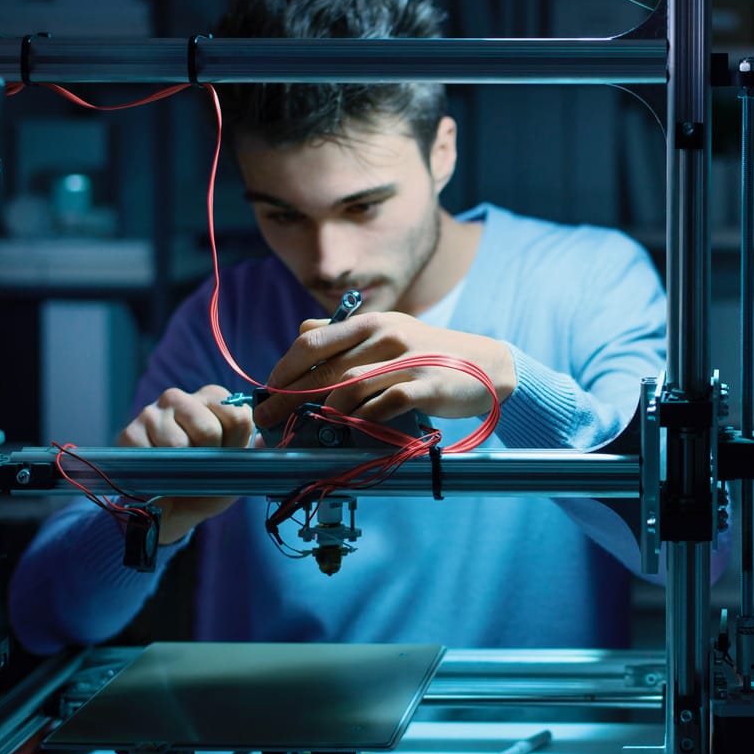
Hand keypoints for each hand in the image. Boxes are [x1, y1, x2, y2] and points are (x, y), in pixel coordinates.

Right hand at [117, 384, 254, 544]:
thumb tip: (268, 441)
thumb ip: (255, 450)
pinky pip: (153, 456)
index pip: (237, 417)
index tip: (226, 458)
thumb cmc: (208, 481)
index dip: (235, 447)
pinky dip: (161, 472)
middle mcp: (180, 397)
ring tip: (181, 471)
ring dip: (183, 468)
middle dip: (209, 459)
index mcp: (214, 398)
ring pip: (179, 444)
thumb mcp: (237, 466)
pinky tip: (160, 471)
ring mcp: (151, 412)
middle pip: (209, 429)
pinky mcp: (129, 432)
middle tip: (201, 469)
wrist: (171, 508)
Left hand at [253, 312, 515, 428]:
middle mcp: (385, 337)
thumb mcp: (388, 332)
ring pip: (348, 388)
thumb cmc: (429, 352)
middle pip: (322, 369)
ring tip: (304, 430)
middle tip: (269, 419)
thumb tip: (302, 336)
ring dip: (321, 413)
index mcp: (370, 323)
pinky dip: (362, 420)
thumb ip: (347, 335)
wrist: (486, 365)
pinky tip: (351, 431)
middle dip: (288, 397)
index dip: (283, 368)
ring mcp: (406, 361)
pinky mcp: (426, 387)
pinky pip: (383, 406)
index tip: (267, 391)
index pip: (311, 342)